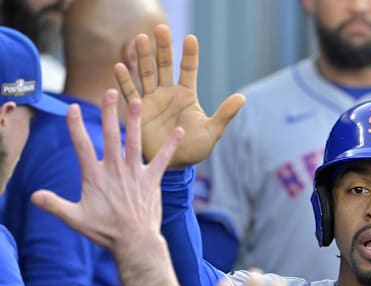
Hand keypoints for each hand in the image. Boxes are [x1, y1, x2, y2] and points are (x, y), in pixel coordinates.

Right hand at [30, 89, 181, 251]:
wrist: (134, 242)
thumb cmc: (104, 231)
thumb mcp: (74, 218)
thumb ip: (54, 205)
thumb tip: (33, 196)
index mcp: (94, 176)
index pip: (82, 146)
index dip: (75, 126)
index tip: (72, 107)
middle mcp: (115, 170)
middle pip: (110, 136)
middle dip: (108, 113)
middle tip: (110, 92)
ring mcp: (135, 174)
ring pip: (134, 142)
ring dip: (135, 121)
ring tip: (137, 101)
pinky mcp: (152, 180)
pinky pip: (163, 159)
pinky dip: (171, 145)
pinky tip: (180, 131)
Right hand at [114, 24, 244, 167]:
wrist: (174, 165)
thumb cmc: (195, 148)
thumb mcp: (212, 131)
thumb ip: (224, 114)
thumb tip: (242, 97)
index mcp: (187, 95)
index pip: (189, 69)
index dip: (189, 54)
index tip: (191, 38)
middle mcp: (168, 93)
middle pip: (164, 65)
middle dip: (162, 48)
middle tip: (160, 28)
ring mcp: (152, 100)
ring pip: (146, 73)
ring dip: (142, 57)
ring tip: (139, 39)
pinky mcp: (138, 110)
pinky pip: (131, 92)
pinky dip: (125, 81)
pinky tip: (119, 66)